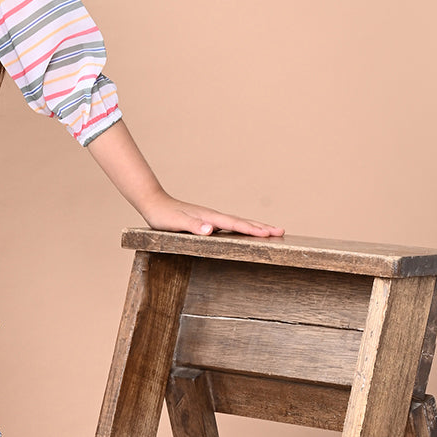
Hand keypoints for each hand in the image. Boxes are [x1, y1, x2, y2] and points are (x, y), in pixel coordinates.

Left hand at [143, 193, 284, 237]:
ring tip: (271, 231)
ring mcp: (211, 218)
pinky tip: (245, 233)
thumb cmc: (163, 216)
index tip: (270, 233)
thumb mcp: (176, 223)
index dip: (252, 230)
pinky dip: (242, 229)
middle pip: (242, 222)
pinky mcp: (207, 221)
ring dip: (254, 227)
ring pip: (237, 223)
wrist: (154, 203)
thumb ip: (193, 226)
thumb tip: (211, 229)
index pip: (235, 224)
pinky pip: (230, 226)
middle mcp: (213, 217)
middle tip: (281, 232)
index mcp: (209, 217)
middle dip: (261, 227)